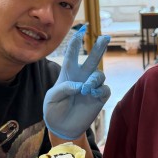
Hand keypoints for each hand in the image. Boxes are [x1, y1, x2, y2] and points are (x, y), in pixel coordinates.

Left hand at [43, 25, 110, 139]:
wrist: (62, 127)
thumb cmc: (53, 110)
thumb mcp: (51, 98)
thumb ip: (63, 88)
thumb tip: (80, 85)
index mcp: (68, 73)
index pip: (72, 55)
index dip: (76, 42)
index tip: (80, 30)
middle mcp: (82, 77)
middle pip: (93, 59)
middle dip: (99, 47)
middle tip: (105, 37)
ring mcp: (91, 87)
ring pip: (99, 74)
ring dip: (94, 79)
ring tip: (87, 88)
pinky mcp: (99, 97)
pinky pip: (105, 89)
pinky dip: (100, 89)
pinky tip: (92, 94)